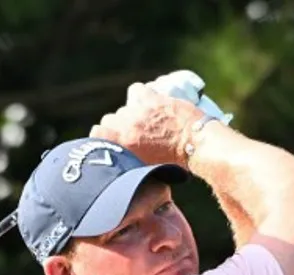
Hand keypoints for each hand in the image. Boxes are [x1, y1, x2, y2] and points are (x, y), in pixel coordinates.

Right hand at [89, 82, 206, 166]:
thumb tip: (119, 156)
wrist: (196, 145)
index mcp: (122, 143)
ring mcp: (138, 110)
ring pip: (124, 108)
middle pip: (110, 120)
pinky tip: (148, 104)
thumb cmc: (173, 162)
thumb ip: (126, 157)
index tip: (112, 140)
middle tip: (133, 134)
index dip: (104, 136)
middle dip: (119, 127)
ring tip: (145, 122)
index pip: (97, 132)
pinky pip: (136, 90)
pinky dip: (140, 95)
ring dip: (132, 114)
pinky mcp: (152, 98)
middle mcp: (126, 125)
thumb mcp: (142, 165)